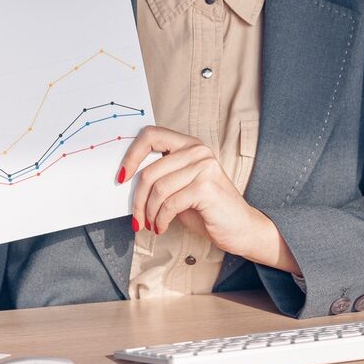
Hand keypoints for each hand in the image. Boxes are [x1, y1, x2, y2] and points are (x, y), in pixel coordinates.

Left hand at [118, 125, 297, 271]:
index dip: (131, 155)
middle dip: (137, 199)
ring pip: (157, 189)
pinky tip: (162, 227)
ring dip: (149, 212)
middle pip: (150, 170)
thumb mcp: (181, 187)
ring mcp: (204, 167)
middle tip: (136, 218)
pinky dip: (160, 219)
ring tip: (151, 224)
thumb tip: (126, 179)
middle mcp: (198, 151)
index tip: (121, 177)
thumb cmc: (208, 209)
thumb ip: (161, 177)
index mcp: (189, 145)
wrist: (242, 228)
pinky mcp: (206, 187)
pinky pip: (169, 204)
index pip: (151, 135)